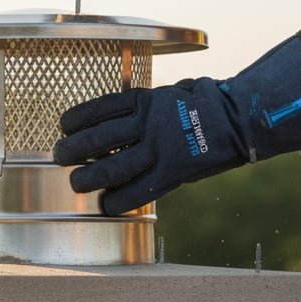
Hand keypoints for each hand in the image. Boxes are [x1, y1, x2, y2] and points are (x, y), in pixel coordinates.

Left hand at [53, 33, 300, 215]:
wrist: (242, 118)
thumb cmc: (207, 107)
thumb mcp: (173, 96)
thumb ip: (147, 109)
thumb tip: (119, 120)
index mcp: (148, 100)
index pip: (102, 107)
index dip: (78, 118)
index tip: (64, 124)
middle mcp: (149, 123)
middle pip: (100, 137)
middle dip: (74, 148)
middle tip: (59, 156)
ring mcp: (160, 148)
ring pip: (113, 164)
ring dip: (89, 176)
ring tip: (74, 183)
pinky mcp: (173, 172)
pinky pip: (138, 190)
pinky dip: (118, 199)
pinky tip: (105, 205)